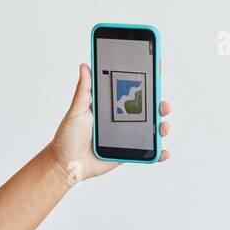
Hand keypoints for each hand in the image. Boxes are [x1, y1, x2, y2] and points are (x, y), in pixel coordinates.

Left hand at [45, 63, 171, 182]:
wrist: (65, 163)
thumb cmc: (67, 136)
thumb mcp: (76, 111)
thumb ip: (84, 90)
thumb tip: (85, 66)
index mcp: (111, 107)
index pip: (132, 91)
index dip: (146, 82)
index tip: (156, 70)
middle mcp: (122, 120)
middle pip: (147, 110)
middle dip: (160, 105)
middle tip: (163, 105)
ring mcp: (127, 137)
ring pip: (151, 130)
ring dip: (162, 127)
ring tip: (163, 127)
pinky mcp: (128, 153)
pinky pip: (147, 153)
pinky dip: (159, 153)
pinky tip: (164, 151)